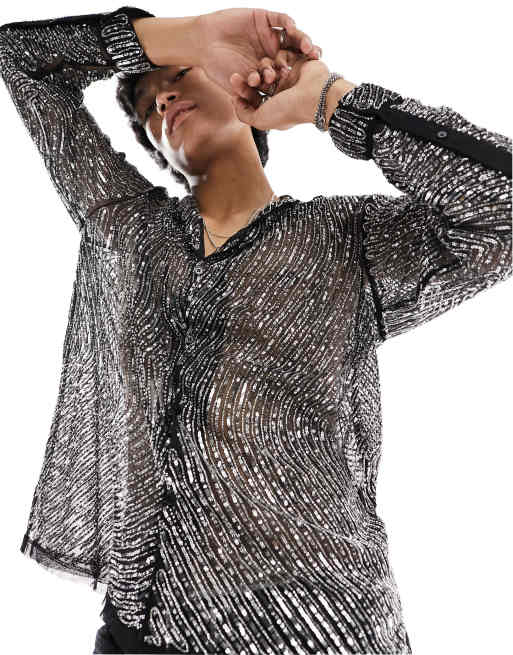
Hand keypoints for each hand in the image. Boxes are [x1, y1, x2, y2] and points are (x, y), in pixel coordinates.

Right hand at [194, 8, 322, 95]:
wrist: (203, 43)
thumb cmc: (217, 68)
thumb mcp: (239, 87)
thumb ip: (255, 97)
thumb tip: (271, 115)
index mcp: (269, 69)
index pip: (289, 73)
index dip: (300, 76)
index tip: (310, 81)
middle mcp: (271, 52)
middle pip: (294, 54)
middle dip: (304, 57)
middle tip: (314, 60)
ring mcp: (269, 35)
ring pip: (291, 37)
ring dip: (301, 40)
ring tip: (307, 46)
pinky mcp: (263, 18)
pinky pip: (280, 19)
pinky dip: (288, 22)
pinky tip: (293, 28)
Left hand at [229, 50, 331, 130]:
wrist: (316, 96)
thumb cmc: (289, 110)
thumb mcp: (260, 119)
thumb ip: (244, 114)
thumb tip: (235, 100)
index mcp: (274, 107)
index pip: (252, 96)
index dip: (241, 89)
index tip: (233, 81)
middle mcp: (281, 93)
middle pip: (258, 79)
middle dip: (250, 77)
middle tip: (239, 73)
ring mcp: (290, 78)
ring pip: (268, 65)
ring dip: (266, 67)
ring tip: (271, 74)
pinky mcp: (299, 63)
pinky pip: (283, 54)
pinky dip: (281, 58)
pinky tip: (285, 67)